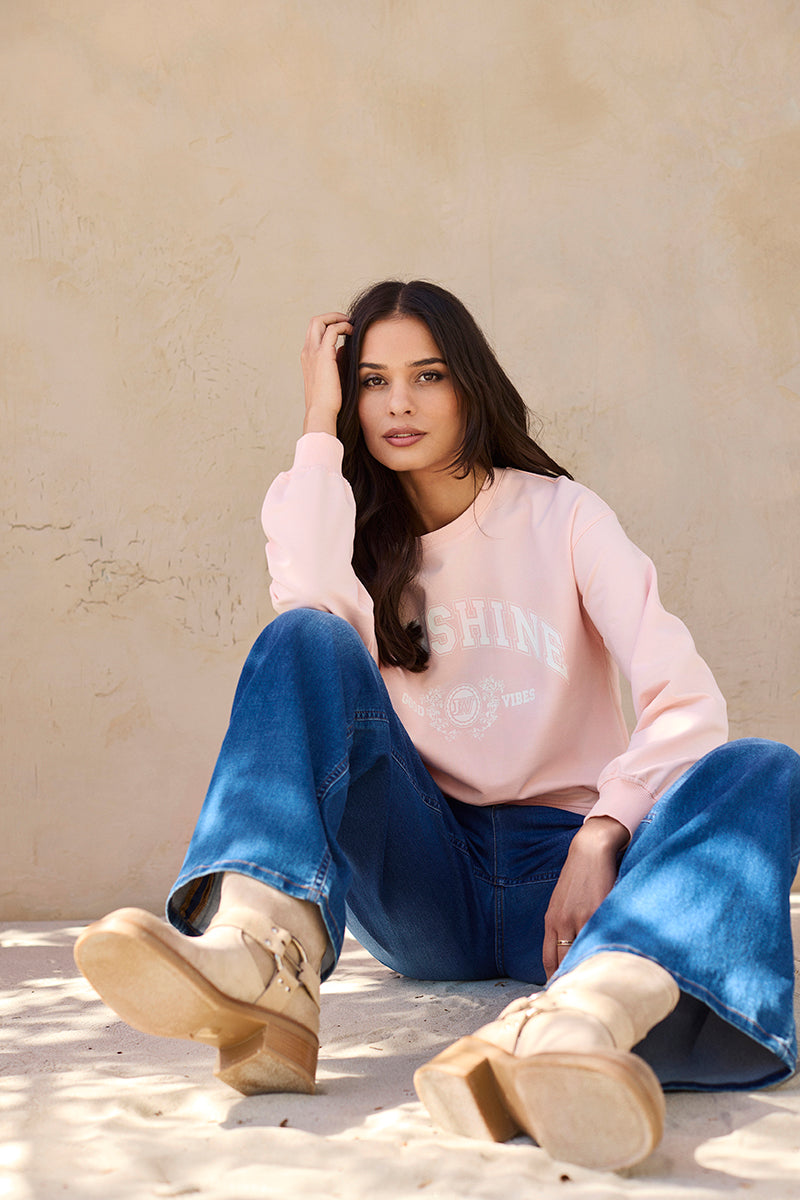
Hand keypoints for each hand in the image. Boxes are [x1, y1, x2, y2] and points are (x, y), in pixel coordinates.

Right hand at [301, 312, 352, 435]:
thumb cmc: (329, 400)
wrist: (321, 411)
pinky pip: (332, 330)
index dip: (328, 326)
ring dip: (337, 318)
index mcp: (308, 357)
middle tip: (347, 321)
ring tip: (351, 324)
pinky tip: (353, 332)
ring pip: (320, 321)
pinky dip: (343, 326)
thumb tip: (345, 347)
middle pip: (314, 322)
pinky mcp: (323, 355)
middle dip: (331, 316)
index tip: (344, 329)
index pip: (315, 332)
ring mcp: (313, 352)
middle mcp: (307, 352)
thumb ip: (337, 360)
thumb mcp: (333, 376)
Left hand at [542, 815, 628, 978]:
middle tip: (577, 998)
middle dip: (569, 980)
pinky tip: (610, 963)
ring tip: (596, 986)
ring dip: (588, 970)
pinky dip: (604, 951)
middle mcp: (563, 922)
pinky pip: (600, 937)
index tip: (561, 992)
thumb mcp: (562, 902)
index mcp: (552, 920)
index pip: (549, 959)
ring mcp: (581, 917)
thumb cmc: (578, 878)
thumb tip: (567, 951)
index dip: (554, 978)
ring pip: (581, 953)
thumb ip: (562, 925)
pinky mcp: (599, 910)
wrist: (590, 851)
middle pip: (563, 961)